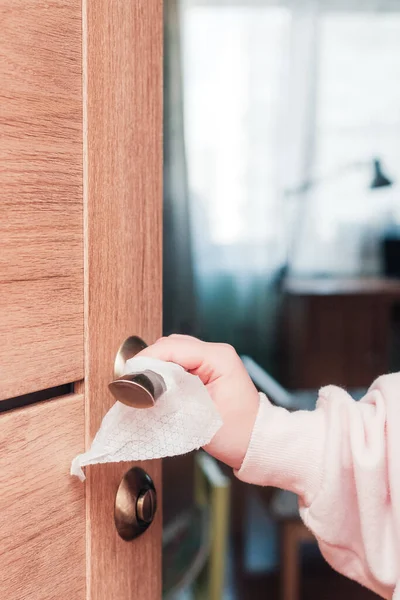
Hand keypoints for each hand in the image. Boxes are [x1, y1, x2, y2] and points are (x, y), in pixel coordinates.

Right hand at [138, 335, 259, 469]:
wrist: (256, 442)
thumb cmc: (237, 433)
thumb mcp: (200, 416)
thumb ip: (172, 397)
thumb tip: (147, 390)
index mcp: (218, 358)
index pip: (173, 347)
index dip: (147, 359)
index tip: (129, 374)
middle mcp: (216, 353)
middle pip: (171, 345)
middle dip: (149, 361)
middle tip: (132, 381)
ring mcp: (212, 359)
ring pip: (173, 352)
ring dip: (156, 366)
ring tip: (142, 385)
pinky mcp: (207, 369)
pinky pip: (179, 362)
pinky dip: (165, 371)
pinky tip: (156, 386)